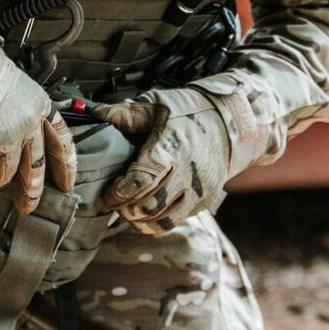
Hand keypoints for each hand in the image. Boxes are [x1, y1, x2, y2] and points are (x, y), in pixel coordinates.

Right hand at [0, 90, 75, 213]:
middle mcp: (27, 124)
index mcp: (38, 104)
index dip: (66, 164)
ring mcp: (7, 139)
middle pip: (35, 166)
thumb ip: (16, 104)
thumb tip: (12, 122)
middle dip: (32, 189)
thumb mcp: (9, 81)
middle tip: (28, 204)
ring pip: (7, 173)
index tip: (67, 183)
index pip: (61, 139)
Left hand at [95, 94, 228, 234]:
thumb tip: (96, 113)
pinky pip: (175, 222)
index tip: (109, 192)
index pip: (141, 180)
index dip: (119, 192)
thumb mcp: (158, 105)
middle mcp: (187, 173)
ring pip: (162, 221)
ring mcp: (198, 190)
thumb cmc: (190, 113)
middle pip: (149, 206)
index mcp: (171, 147)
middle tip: (116, 201)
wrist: (232, 125)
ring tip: (128, 210)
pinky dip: (155, 224)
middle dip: (126, 208)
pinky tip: (145, 214)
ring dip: (139, 221)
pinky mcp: (203, 202)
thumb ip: (126, 114)